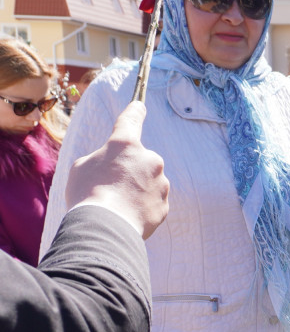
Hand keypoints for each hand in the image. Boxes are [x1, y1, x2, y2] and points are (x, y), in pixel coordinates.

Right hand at [65, 101, 168, 238]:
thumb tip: (112, 167)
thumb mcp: (82, 168)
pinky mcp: (164, 204)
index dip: (134, 111)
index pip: (131, 120)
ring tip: (116, 205)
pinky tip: (127, 216)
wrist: (106, 227)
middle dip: (128, 171)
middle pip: (139, 161)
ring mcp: (160, 182)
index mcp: (125, 144)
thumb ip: (101, 160)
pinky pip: (152, 202)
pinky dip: (141, 208)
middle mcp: (149, 158)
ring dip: (136, 190)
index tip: (139, 104)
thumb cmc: (87, 193)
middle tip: (109, 187)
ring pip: (148, 183)